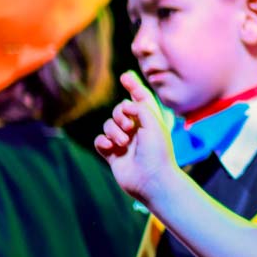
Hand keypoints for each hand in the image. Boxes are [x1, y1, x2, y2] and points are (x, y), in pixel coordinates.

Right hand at [93, 72, 176, 201]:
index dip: (133, 87)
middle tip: (129, 126)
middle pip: (118, 111)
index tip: (125, 76)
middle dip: (120, 115)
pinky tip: (110, 147)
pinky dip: (102, 141)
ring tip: (123, 142)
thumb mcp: (153, 123)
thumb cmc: (157, 152)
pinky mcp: (112, 154)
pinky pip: (99, 141)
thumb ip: (140, 107)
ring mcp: (124, 142)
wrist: (151, 180)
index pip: (140, 99)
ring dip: (113, 131)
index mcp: (150, 121)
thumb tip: (126, 104)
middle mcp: (137, 130)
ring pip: (107, 125)